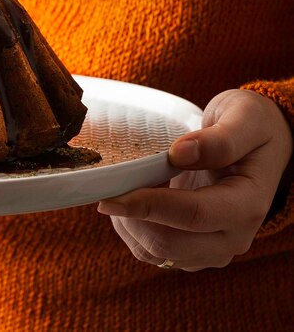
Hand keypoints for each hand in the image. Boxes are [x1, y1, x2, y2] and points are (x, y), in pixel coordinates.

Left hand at [98, 89, 292, 270]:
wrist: (261, 144)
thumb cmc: (252, 126)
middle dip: (130, 218)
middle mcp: (233, 237)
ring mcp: (213, 247)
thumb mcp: (244, 117)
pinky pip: (154, 253)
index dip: (147, 205)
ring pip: (156, 253)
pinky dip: (132, 231)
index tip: (110, 195)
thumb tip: (180, 153)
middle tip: (109, 185)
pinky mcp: (195, 249)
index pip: (192, 215)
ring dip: (128, 225)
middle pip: (169, 244)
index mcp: (247, 204)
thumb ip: (219, 138)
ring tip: (123, 187)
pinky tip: (131, 200)